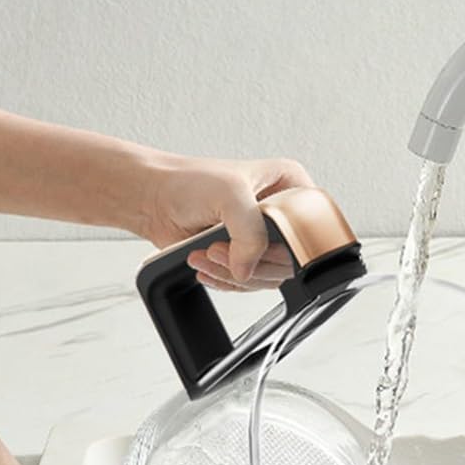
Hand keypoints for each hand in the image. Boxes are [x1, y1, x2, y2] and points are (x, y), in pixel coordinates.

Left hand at [139, 156, 313, 290]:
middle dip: (252, 260)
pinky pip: (249, 282)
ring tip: (208, 252)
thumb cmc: (188, 182)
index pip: (309, 226)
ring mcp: (264, 238)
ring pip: (269, 275)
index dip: (287, 243)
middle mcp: (282, 212)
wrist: (155, 199)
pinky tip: (207, 264)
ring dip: (233, 272)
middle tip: (220, 247)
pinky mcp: (246, 257)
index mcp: (290, 185)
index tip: (259, 246)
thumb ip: (249, 232)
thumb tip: (249, 269)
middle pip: (290, 258)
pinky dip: (226, 280)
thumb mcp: (229, 194)